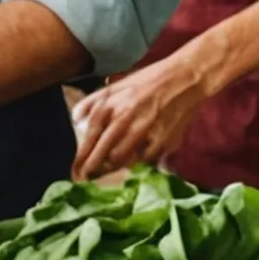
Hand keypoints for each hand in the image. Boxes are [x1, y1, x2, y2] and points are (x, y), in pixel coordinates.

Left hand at [72, 47, 213, 180]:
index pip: (90, 138)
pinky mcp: (162, 142)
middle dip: (92, 170)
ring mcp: (144, 133)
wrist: (184, 79)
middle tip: (86, 180)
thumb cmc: (147, 81)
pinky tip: (136, 161)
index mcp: (110, 106)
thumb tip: (75, 120)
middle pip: (103, 154)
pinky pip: (144, 161)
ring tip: (109, 170)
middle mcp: (124, 120)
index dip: (80, 159)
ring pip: (121, 160)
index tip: (74, 172)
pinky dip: (139, 162)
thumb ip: (93, 101)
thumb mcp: (116, 85)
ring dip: (113, 168)